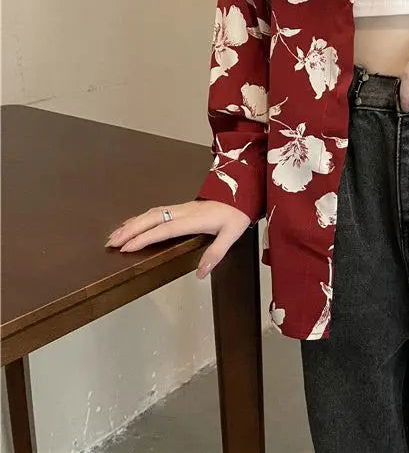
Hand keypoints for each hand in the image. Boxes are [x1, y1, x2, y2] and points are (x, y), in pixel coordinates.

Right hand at [104, 199, 251, 278]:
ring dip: (132, 223)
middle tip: (111, 243)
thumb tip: (201, 273)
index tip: (126, 247)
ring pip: (151, 214)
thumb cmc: (236, 214)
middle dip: (129, 230)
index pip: (164, 229)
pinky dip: (140, 217)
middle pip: (151, 219)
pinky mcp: (181, 207)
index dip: (144, 238)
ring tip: (114, 235)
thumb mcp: (232, 234)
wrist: (241, 192)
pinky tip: (132, 222)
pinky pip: (156, 211)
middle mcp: (183, 212)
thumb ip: (216, 253)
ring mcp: (181, 208)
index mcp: (193, 219)